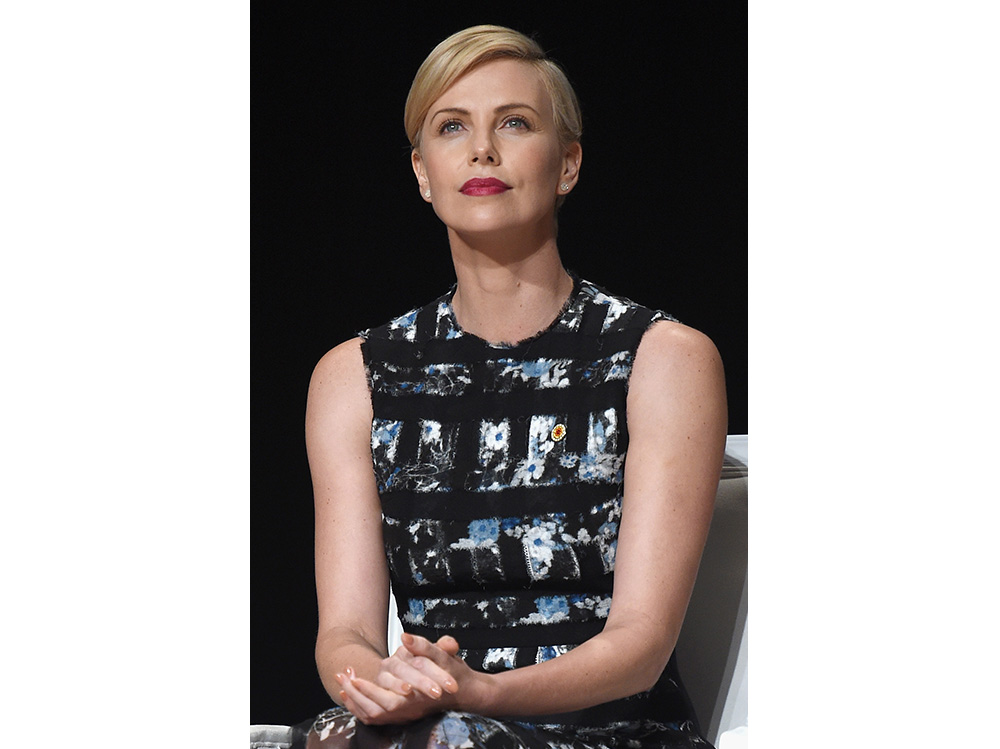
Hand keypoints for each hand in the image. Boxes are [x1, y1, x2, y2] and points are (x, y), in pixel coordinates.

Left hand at [336, 634, 479, 724]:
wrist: (464, 693)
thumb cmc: (454, 674)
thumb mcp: (444, 656)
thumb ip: (425, 646)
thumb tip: (405, 637)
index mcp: (420, 696)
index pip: (391, 700)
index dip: (369, 690)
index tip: (353, 678)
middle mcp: (411, 708)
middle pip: (378, 711)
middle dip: (357, 695)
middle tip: (342, 678)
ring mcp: (406, 714)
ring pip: (375, 715)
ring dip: (356, 701)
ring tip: (342, 685)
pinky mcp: (401, 714)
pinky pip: (376, 717)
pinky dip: (360, 707)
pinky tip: (349, 695)